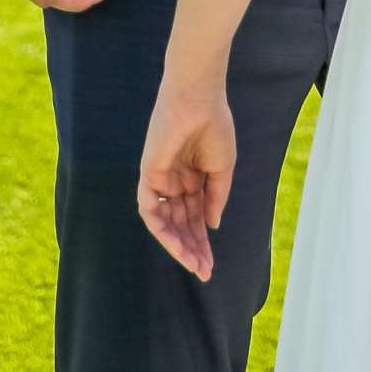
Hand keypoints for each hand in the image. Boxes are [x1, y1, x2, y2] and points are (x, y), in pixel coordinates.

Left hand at [138, 80, 235, 280]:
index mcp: (193, 178)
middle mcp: (175, 182)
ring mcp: (160, 179)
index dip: (202, 242)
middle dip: (192, 248)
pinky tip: (178, 245)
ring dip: (178, 245)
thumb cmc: (214, 127)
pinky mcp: (148, 175)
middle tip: (204, 271)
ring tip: (194, 264)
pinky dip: (162, 229)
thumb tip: (211, 227)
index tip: (211, 265)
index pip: (195, 217)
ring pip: (166, 222)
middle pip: (181, 224)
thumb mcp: (222, 169)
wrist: (198, 100)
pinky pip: (150, 210)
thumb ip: (215, 198)